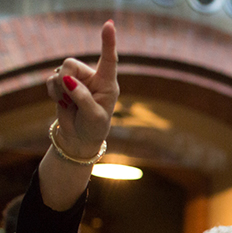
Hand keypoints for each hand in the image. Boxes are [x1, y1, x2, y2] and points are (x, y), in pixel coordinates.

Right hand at [46, 20, 118, 158]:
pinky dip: (53, 93)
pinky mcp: (63, 84)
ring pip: (59, 72)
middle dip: (66, 79)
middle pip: (70, 63)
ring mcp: (77, 79)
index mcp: (107, 83)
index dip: (108, 41)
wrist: (81, 137)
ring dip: (60, 90)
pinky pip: (51, 80)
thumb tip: (67, 79)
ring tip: (70, 104)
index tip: (109, 25)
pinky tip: (62, 102)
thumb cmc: (94, 127)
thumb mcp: (94, 116)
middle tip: (72, 97)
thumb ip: (83, 98)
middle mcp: (92, 77)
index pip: (109, 59)